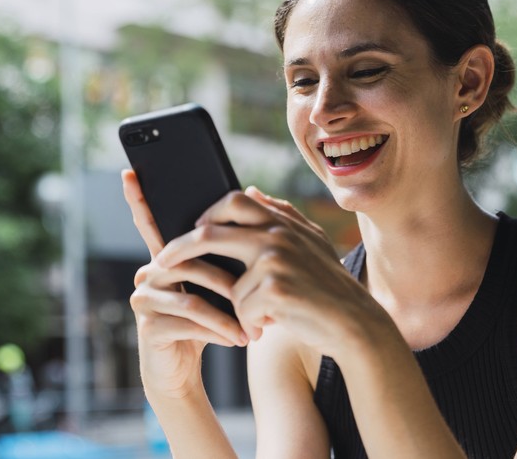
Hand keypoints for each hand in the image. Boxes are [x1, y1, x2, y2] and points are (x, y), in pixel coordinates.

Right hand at [122, 169, 247, 399]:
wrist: (187, 367)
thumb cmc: (209, 320)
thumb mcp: (222, 285)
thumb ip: (229, 250)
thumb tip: (251, 199)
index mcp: (167, 257)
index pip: (150, 223)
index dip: (138, 199)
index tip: (129, 172)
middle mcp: (149, 271)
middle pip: (190, 261)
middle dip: (230, 281)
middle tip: (259, 293)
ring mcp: (144, 298)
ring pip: (192, 294)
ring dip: (230, 312)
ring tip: (254, 328)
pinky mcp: (148, 324)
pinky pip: (189, 320)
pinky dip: (219, 329)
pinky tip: (237, 339)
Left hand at [155, 186, 391, 360]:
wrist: (354, 323)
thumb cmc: (328, 286)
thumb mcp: (310, 243)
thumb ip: (280, 214)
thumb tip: (249, 190)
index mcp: (283, 222)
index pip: (234, 199)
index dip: (207, 212)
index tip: (193, 228)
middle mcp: (277, 234)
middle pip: (209, 232)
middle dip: (179, 249)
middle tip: (161, 264)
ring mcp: (275, 259)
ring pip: (228, 283)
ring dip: (238, 307)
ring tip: (261, 317)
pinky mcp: (273, 288)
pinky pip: (241, 307)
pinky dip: (251, 323)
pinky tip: (270, 327)